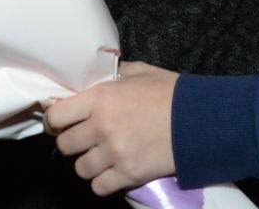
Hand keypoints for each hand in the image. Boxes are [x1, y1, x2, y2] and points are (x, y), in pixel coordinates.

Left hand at [43, 61, 177, 194]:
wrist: (202, 119)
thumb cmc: (172, 92)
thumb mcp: (141, 71)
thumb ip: (115, 74)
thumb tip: (96, 76)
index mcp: (101, 98)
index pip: (56, 115)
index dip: (56, 120)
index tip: (62, 122)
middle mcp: (102, 126)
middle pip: (64, 145)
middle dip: (73, 142)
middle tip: (87, 139)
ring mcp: (114, 153)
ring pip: (80, 168)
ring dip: (88, 164)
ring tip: (102, 157)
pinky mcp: (128, 174)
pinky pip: (99, 187)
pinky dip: (103, 182)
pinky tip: (113, 171)